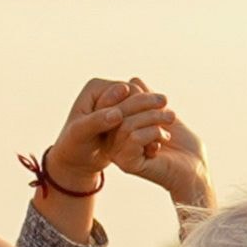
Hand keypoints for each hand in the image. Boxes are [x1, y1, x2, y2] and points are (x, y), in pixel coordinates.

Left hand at [40, 77, 167, 195]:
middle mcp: (107, 90)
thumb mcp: (82, 134)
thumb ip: (97, 121)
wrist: (77, 159)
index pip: (123, 89)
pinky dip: (151, 125)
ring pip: (142, 105)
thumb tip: (117, 113)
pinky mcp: (126, 114)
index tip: (153, 118)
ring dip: (154, 116)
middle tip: (170, 119)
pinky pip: (143, 115)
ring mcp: (118, 102)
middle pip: (135, 94)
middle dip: (150, 108)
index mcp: (95, 87)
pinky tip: (160, 138)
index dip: (137, 103)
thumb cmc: (75, 147)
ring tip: (166, 131)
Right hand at [120, 102, 212, 211]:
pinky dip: (152, 132)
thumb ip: (147, 98)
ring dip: (153, 116)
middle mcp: (114, 141)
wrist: (195, 169)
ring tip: (171, 119)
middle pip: (117, 110)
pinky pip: (133, 138)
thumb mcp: (163, 113)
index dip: (136, 93)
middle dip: (145, 102)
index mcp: (120, 128)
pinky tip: (164, 139)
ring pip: (126, 123)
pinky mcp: (127, 164)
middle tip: (167, 104)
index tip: (162, 99)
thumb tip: (133, 80)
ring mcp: (119, 153)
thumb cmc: (182, 143)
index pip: (116, 102)